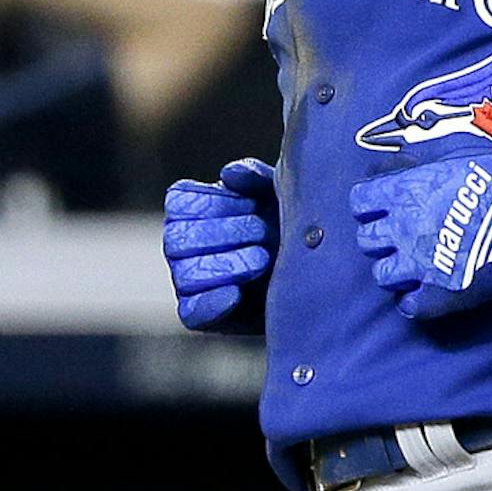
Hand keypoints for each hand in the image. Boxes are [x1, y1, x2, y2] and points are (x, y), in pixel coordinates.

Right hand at [163, 157, 277, 333]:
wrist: (313, 273)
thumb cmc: (287, 226)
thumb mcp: (278, 194)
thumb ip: (255, 179)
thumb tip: (229, 175)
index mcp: (187, 211)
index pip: (179, 203)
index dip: (215, 202)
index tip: (252, 205)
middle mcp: (179, 247)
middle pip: (178, 239)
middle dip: (225, 232)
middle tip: (262, 231)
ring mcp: (186, 282)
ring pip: (186, 275)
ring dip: (228, 265)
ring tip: (264, 259)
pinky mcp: (200, 315)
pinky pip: (192, 313)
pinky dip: (212, 303)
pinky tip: (237, 293)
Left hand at [351, 149, 491, 321]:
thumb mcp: (455, 157)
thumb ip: (418, 167)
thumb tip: (391, 169)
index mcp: (406, 192)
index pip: (360, 203)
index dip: (370, 207)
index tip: (381, 209)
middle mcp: (404, 228)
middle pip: (368, 241)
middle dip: (382, 238)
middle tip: (404, 237)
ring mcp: (419, 264)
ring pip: (383, 275)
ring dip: (396, 269)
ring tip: (417, 265)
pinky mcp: (440, 295)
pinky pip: (408, 306)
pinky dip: (414, 300)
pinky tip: (428, 290)